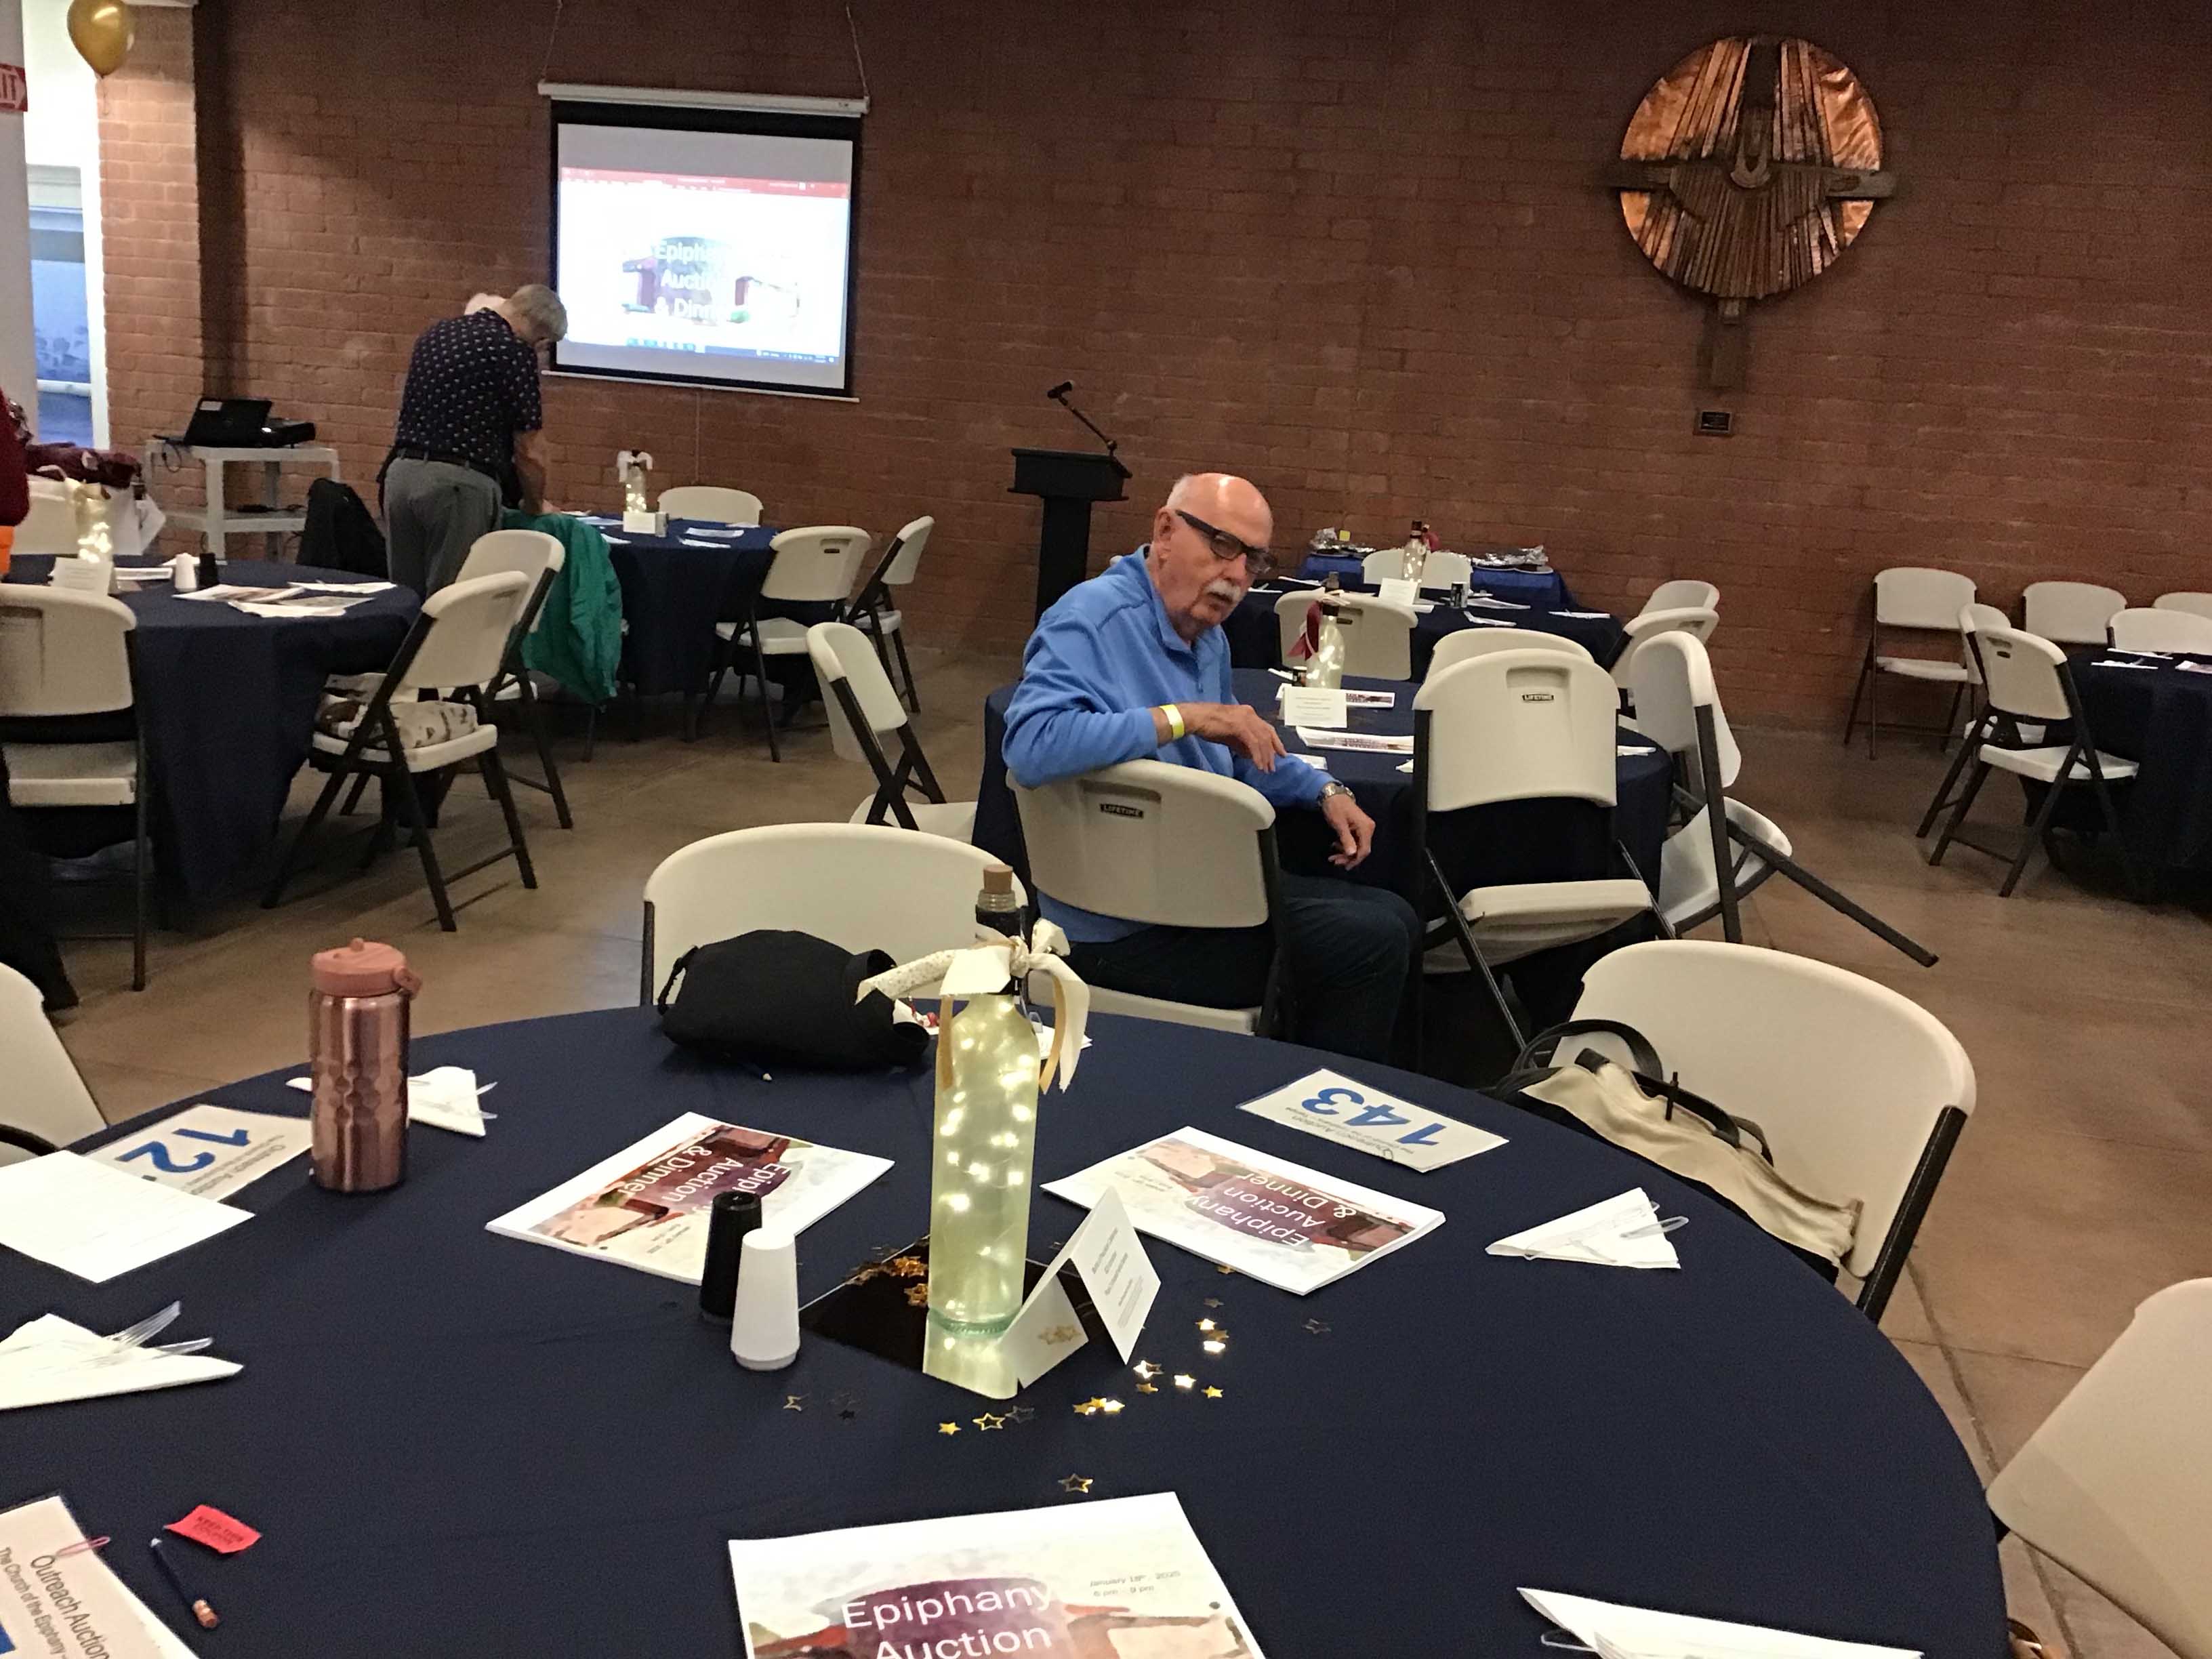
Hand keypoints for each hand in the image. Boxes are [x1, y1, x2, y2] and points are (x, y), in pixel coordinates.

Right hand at [1172, 701, 1286, 770]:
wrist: (1195, 717)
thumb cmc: (1208, 724)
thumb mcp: (1229, 735)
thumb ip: (1241, 743)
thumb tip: (1249, 754)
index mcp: (1247, 713)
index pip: (1266, 728)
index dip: (1275, 742)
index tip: (1280, 754)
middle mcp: (1249, 714)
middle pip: (1267, 734)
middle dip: (1272, 752)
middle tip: (1272, 767)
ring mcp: (1245, 718)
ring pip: (1262, 740)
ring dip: (1265, 756)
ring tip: (1265, 769)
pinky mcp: (1239, 725)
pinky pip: (1253, 743)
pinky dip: (1257, 755)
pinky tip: (1257, 765)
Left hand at [1320, 788, 1374, 868]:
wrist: (1332, 795)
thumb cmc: (1335, 807)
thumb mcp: (1339, 824)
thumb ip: (1346, 839)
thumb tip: (1351, 854)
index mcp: (1365, 827)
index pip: (1364, 849)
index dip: (1355, 860)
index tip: (1345, 866)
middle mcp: (1368, 828)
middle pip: (1361, 849)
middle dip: (1348, 857)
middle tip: (1334, 861)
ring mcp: (1364, 828)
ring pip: (1357, 847)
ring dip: (1345, 853)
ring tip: (1333, 856)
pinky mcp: (1358, 828)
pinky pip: (1354, 841)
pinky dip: (1345, 846)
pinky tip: (1336, 847)